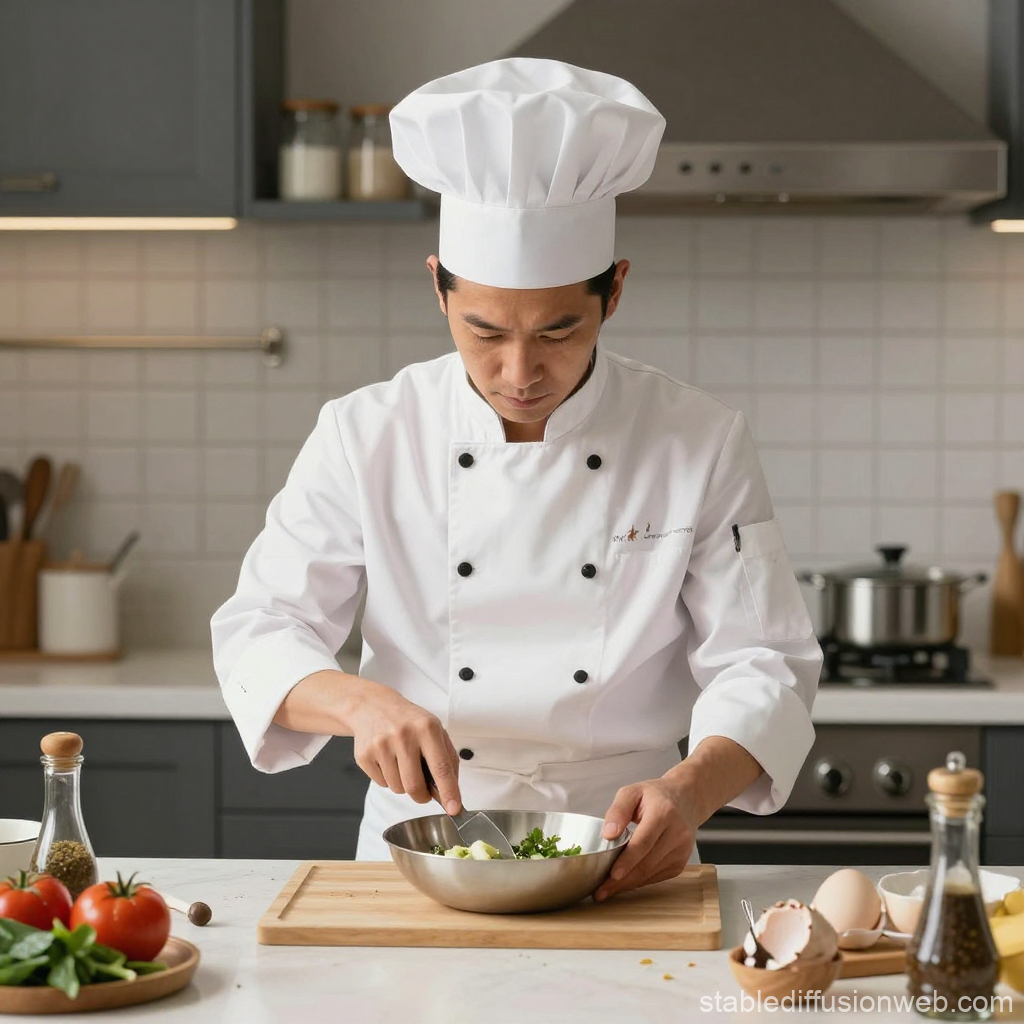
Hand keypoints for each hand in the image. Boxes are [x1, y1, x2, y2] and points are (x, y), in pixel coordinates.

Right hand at [347, 680, 461, 814]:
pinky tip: (388, 760)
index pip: (441, 767)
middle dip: (422, 796)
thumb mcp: (434, 730)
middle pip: (415, 786)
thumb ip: (447, 759)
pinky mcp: (364, 755)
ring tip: (402, 763)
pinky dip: (388, 779)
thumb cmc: (409, 721)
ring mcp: (381, 745)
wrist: (373, 706)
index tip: (454, 809)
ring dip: (403, 784)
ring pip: (397, 788)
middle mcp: (404, 735)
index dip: (449, 791)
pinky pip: (382, 784)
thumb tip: (451, 792)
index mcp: (427, 728)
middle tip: (423, 790)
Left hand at [593, 779, 697, 901]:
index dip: (628, 860)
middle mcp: (677, 833)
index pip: (644, 841)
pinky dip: (639, 881)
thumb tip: (608, 835)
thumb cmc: (655, 796)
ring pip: (651, 873)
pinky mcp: (681, 862)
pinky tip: (624, 882)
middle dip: (622, 880)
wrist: (686, 799)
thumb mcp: (632, 792)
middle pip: (647, 862)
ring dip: (628, 884)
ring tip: (607, 889)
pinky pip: (657, 876)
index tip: (612, 875)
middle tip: (600, 891)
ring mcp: (682, 850)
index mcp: (664, 813)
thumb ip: (617, 811)